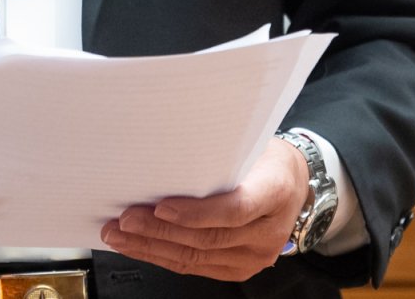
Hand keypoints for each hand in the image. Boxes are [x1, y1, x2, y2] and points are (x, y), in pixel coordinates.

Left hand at [101, 136, 308, 280]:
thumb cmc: (266, 158)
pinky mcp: (240, 269)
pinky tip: (140, 247)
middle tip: (125, 220)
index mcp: (276, 192)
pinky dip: (164, 256)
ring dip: (153, 247)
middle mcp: (269, 232)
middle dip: (159, 230)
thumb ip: (219, 155)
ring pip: (197, 257)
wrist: (294, 183)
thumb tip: (164, 155)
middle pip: (208, 237)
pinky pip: (196, 267)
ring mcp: (256, 256)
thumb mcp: (251, 144)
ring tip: (120, 236)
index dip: (195, 212)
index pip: (235, 209)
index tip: (160, 206)